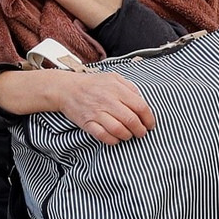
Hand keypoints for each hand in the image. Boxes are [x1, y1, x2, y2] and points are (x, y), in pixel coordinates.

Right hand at [0, 69, 154, 144]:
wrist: (67, 89)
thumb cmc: (93, 83)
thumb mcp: (113, 77)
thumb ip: (129, 86)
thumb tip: (142, 100)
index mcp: (117, 88)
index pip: (140, 106)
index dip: (149, 118)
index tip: (150, 124)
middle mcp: (108, 101)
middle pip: (131, 120)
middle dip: (140, 130)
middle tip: (142, 133)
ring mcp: (97, 113)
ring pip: (119, 130)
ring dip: (128, 136)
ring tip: (129, 135)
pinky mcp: (87, 123)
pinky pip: (103, 136)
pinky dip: (113, 141)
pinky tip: (116, 139)